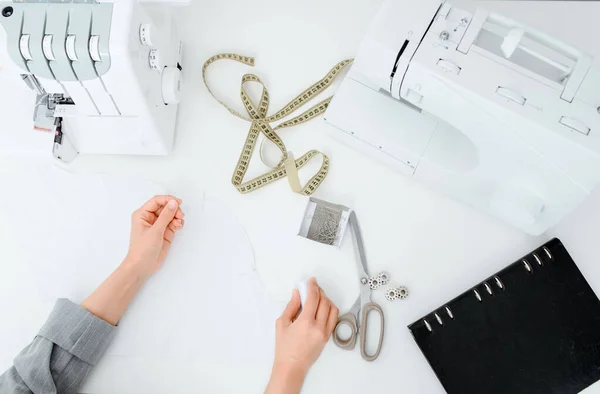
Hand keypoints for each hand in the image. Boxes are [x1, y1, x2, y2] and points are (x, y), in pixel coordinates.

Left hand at [126, 195, 184, 276]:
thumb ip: (165, 216)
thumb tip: (174, 202)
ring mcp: (157, 225)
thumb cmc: (143, 248)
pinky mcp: (164, 232)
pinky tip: (178, 227)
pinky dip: (177, 223)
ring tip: (179, 224)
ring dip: (176, 217)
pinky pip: (173, 223)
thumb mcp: (155, 231)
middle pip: (165, 207)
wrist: (142, 266)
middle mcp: (150, 218)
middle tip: (180, 216)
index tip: (179, 202)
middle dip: (174, 210)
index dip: (168, 199)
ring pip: (170, 215)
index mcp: (142, 214)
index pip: (156, 201)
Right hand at [265, 278, 338, 393]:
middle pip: (324, 302)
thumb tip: (298, 293)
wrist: (291, 367)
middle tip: (313, 288)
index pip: (313, 298)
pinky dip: (330, 310)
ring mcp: (325, 333)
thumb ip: (291, 306)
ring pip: (332, 309)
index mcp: (305, 323)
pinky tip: (322, 308)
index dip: (313, 287)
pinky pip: (333, 319)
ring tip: (318, 297)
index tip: (311, 281)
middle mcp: (318, 327)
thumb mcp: (282, 324)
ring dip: (326, 300)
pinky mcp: (328, 337)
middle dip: (319, 291)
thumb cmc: (284, 347)